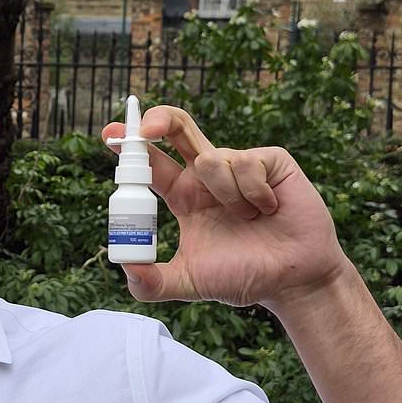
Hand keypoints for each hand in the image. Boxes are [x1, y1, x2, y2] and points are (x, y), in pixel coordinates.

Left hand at [102, 105, 352, 308]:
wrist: (292, 282)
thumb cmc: (243, 277)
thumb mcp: (190, 282)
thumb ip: (153, 282)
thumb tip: (124, 267)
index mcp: (184, 196)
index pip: (152, 163)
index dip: (131, 146)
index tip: (109, 135)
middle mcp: (207, 175)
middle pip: (176, 129)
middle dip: (158, 120)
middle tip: (146, 129)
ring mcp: (239, 164)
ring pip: (211, 159)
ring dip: (225, 196)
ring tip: (246, 218)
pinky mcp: (271, 161)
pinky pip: (247, 164)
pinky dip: (254, 194)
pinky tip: (268, 209)